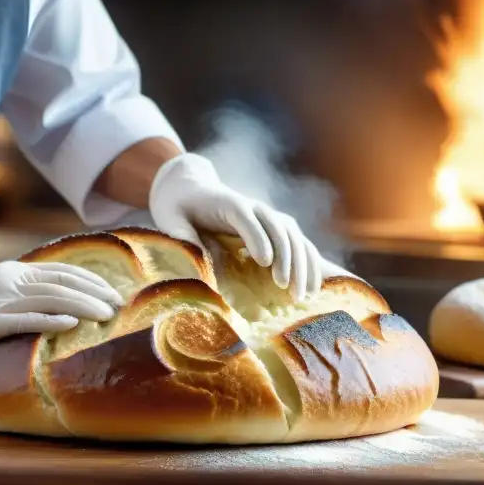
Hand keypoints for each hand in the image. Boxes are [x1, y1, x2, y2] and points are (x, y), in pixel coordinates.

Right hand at [0, 261, 122, 366]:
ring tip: (106, 315)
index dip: (91, 280)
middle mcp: (9, 280)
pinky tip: (72, 325)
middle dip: (95, 292)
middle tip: (119, 306)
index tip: (113, 292)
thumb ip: (21, 300)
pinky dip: (51, 319)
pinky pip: (25, 318)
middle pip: (62, 281)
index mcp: (12, 273)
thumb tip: (55, 310)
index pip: (61, 271)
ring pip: (50, 297)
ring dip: (83, 305)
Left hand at [149, 153, 322, 301]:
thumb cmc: (179, 208)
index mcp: (227, 202)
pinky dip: (309, 264)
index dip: (256, 236)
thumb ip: (181, 235)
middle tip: (284, 286)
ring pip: (294, 236)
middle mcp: (254, 207)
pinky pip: (300, 244)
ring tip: (302, 294)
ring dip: (302, 264)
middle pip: (277, 227)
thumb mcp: (170, 218)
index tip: (264, 261)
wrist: (191, 190)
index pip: (245, 216)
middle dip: (285, 257)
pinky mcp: (277, 228)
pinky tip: (313, 288)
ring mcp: (269, 216)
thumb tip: (194, 259)